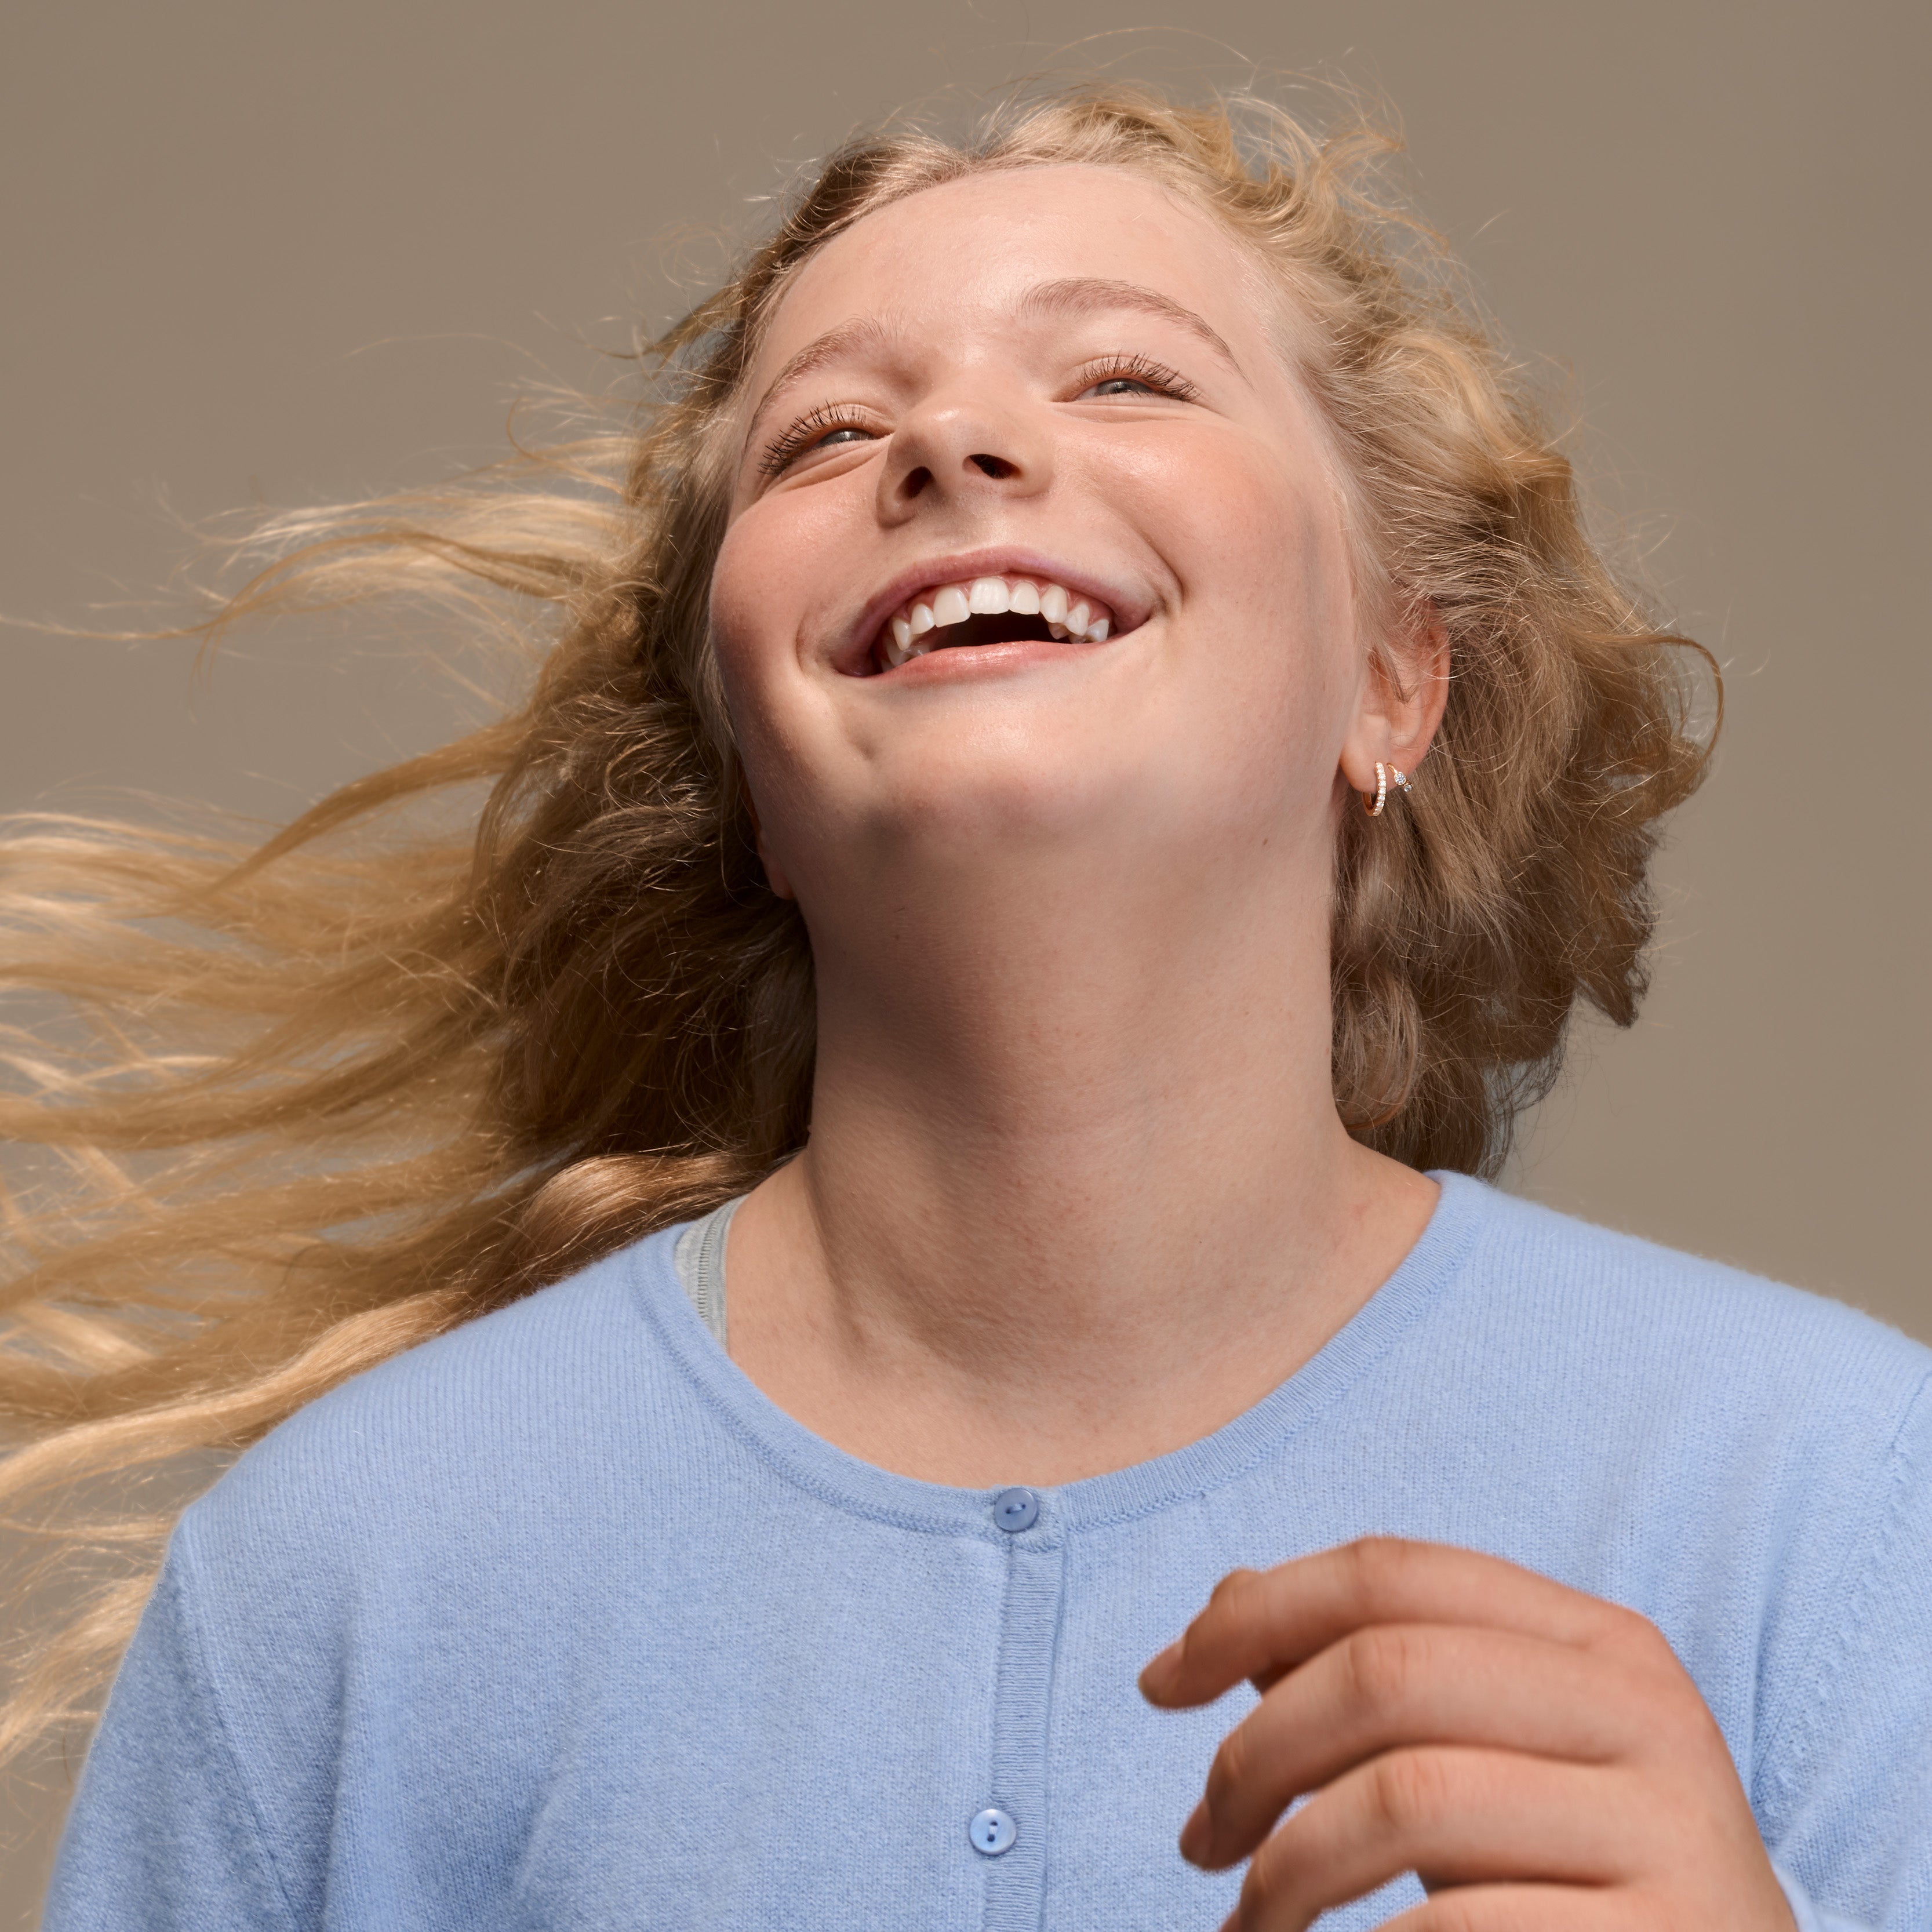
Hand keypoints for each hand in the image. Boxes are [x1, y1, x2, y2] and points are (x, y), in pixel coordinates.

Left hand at [1138, 1538, 1795, 1930]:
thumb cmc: (1576, 1878)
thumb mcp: (1492, 1755)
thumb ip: (1379, 1673)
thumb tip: (1230, 1602)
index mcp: (1596, 1642)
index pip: (1389, 1571)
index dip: (1252, 1613)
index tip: (1162, 1681)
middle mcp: (1643, 1714)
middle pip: (1384, 1671)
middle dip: (1253, 1752)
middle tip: (1202, 1839)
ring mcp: (1664, 1833)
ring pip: (1406, 1798)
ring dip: (1287, 1869)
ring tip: (1250, 1923)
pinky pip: (1455, 1926)